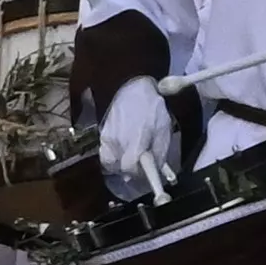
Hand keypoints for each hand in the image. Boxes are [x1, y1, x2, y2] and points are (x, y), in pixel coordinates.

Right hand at [96, 80, 179, 204]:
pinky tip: (123, 148)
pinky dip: (114, 156)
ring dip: (121, 164)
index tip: (147, 176)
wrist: (131, 88)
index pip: (130, 169)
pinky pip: (105, 153)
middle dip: (131, 171)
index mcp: (136, 140)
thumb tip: (156, 171)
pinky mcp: (102, 134)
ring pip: (111, 163)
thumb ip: (160, 153)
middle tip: (141, 165)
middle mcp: (118, 141)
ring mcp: (107, 137)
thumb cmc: (152, 110)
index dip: (139, 176)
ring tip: (131, 155)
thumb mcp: (163, 131)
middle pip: (119, 169)